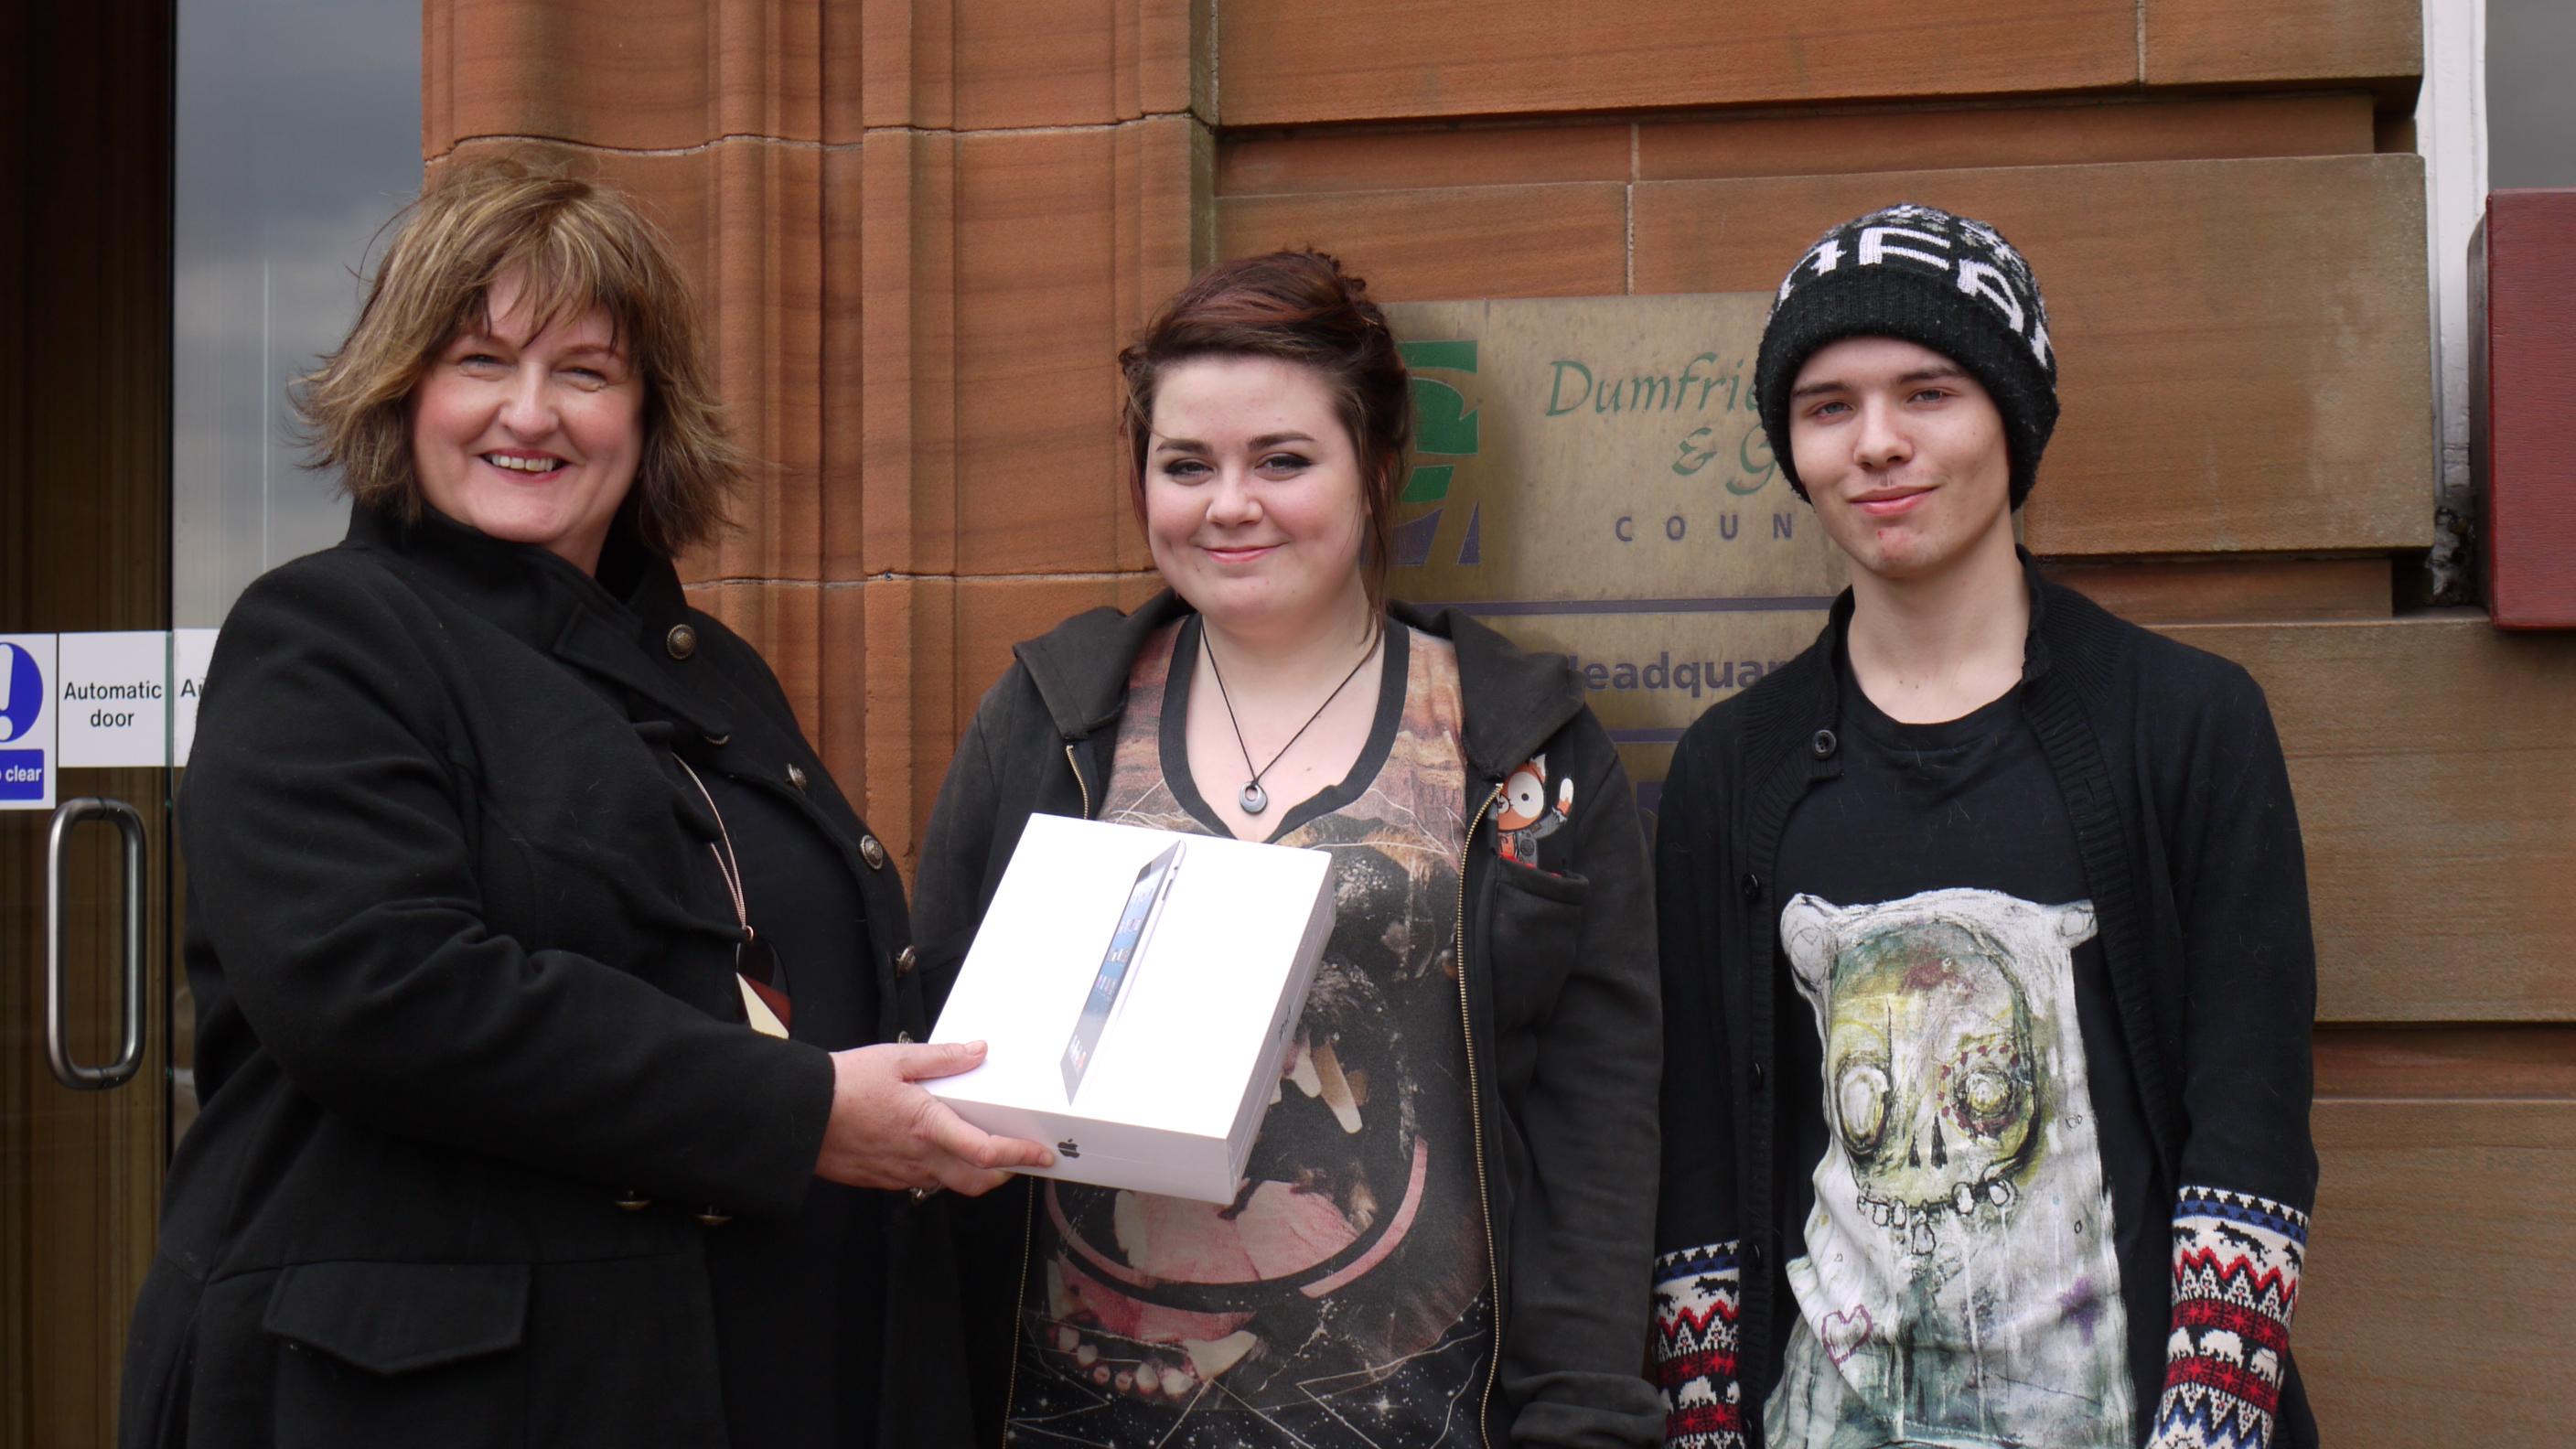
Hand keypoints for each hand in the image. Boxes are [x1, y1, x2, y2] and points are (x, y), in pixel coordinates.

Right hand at [814, 1040, 1053, 1195]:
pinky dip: (939, 1170)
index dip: (1019, 1155)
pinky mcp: (883, 1179)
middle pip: (976, 1180)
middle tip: (1020, 1156)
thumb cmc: (843, 1087)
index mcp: (928, 1126)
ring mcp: (901, 1173)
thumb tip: (977, 1050)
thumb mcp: (897, 1059)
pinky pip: (922, 1181)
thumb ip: (943, 1058)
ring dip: (972, 1172)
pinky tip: (936, 1147)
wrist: (799, 1115)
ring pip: (950, 1183)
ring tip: (981, 1149)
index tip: (1040, 1153)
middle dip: (1005, 1172)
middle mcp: (919, 1157)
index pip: (985, 1152)